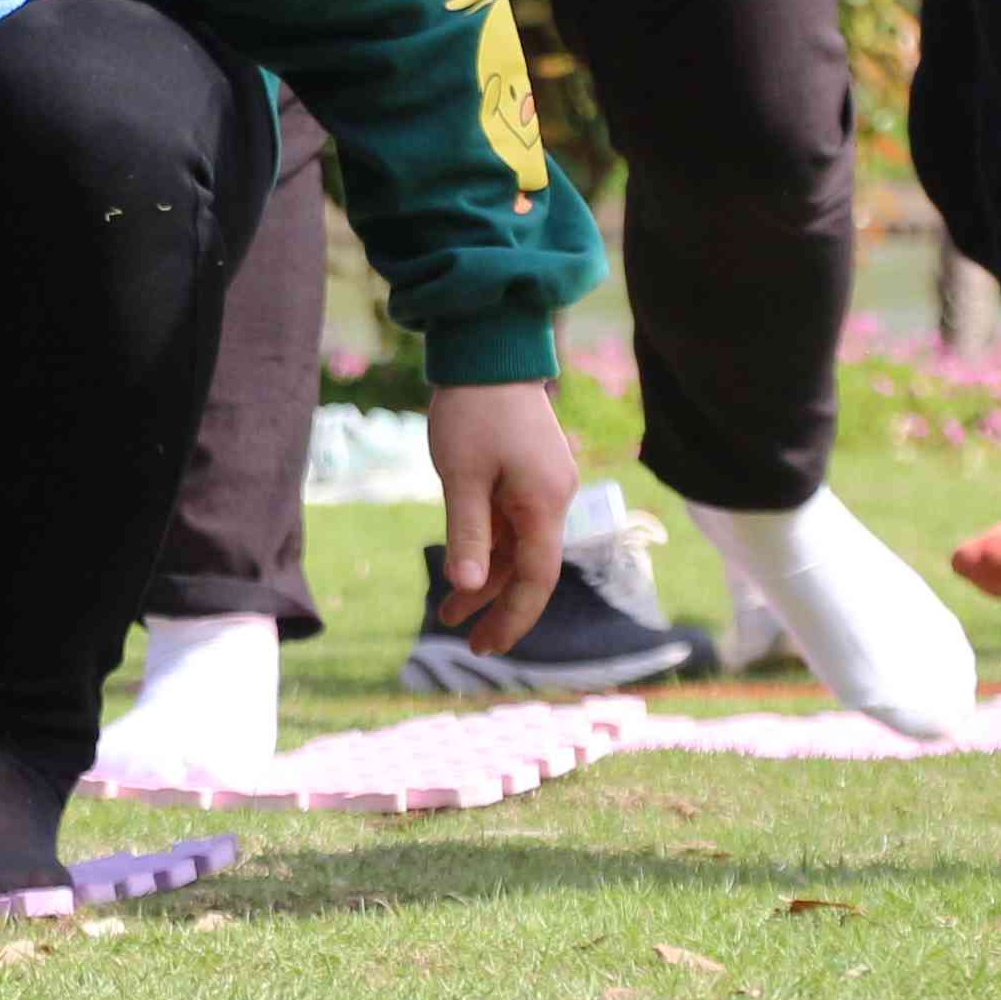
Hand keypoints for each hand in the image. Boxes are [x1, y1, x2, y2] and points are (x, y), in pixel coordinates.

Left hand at [420, 380, 580, 656]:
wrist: (489, 352)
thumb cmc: (473, 411)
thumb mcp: (461, 476)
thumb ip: (467, 533)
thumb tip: (466, 585)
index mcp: (544, 503)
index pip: (537, 578)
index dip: (514, 617)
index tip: (487, 647)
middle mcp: (553, 499)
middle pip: (531, 569)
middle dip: (499, 608)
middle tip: (469, 644)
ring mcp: (542, 487)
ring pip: (519, 549)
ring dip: (486, 579)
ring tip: (447, 614)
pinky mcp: (529, 476)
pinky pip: (512, 526)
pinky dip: (488, 549)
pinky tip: (460, 569)